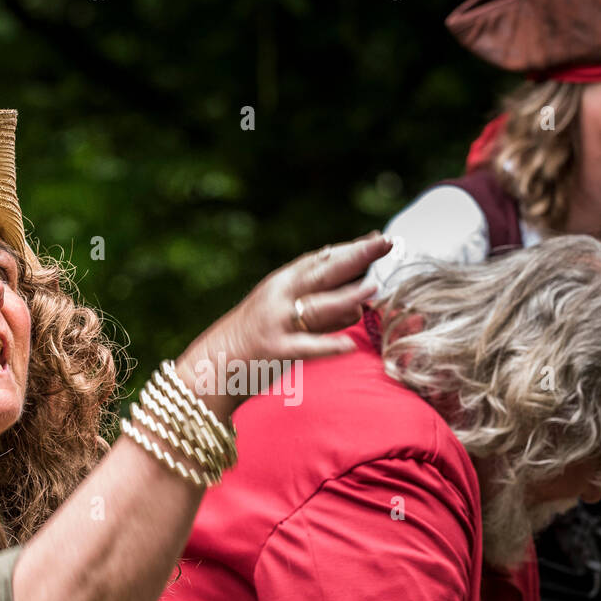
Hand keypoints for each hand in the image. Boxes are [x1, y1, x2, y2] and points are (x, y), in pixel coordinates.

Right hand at [174, 232, 390, 418]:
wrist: (214, 363)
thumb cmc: (255, 338)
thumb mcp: (285, 313)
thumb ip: (320, 308)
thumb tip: (360, 303)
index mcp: (282, 282)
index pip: (321, 259)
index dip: (351, 248)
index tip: (379, 237)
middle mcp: (279, 296)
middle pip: (323, 271)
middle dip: (356, 256)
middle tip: (386, 242)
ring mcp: (277, 322)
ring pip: (317, 306)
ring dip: (346, 296)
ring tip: (373, 288)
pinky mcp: (275, 351)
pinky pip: (307, 348)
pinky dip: (328, 346)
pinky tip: (349, 346)